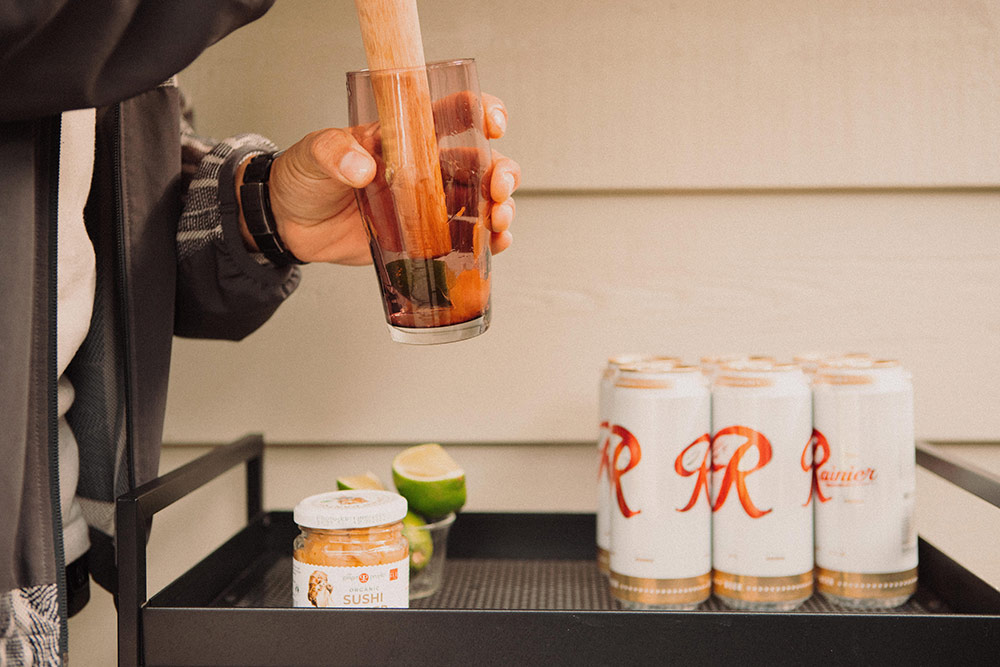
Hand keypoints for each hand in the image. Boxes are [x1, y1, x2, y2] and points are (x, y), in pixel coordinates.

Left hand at [235, 93, 520, 265]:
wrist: (289, 224)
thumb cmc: (303, 177)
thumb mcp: (312, 154)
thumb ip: (333, 152)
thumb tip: (362, 167)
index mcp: (404, 136)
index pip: (452, 113)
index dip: (480, 111)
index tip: (493, 123)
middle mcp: (424, 168)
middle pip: (480, 162)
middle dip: (501, 171)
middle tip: (497, 186)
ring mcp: (427, 204)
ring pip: (481, 201)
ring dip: (499, 209)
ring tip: (498, 221)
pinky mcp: (423, 237)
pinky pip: (465, 238)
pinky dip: (487, 242)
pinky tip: (493, 245)